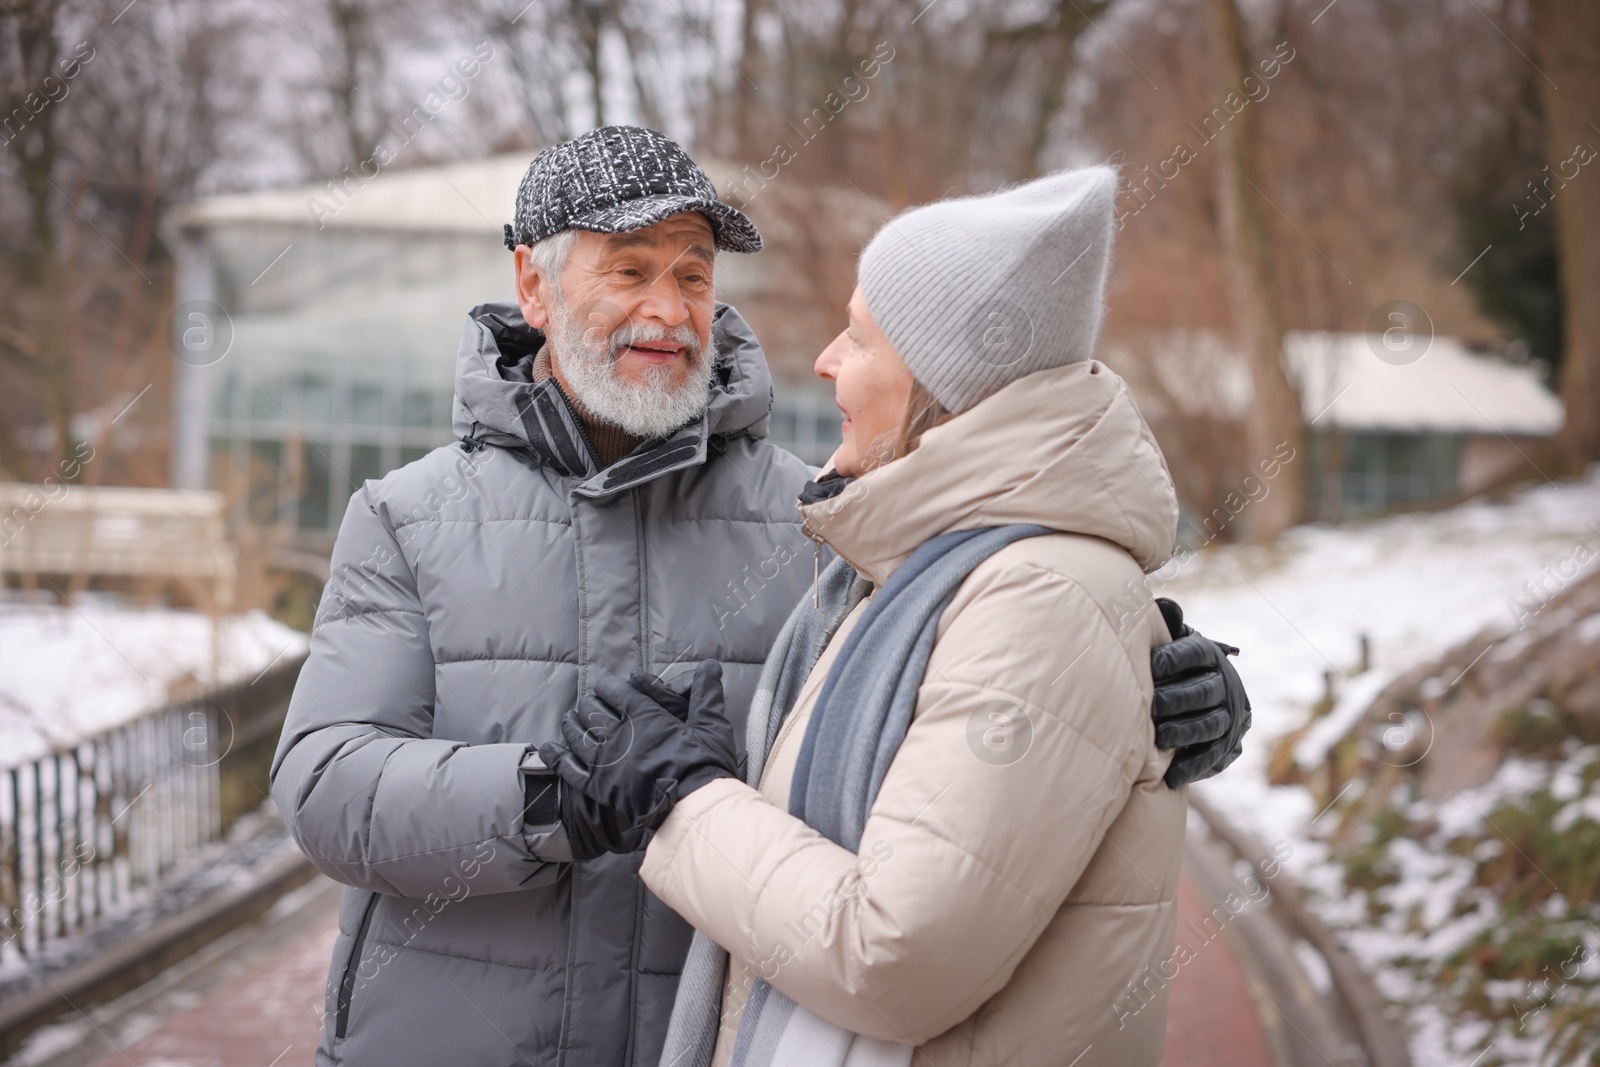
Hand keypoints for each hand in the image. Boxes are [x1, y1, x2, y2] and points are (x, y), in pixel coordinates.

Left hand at [539, 660, 738, 844]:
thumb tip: (711, 665)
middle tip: (589, 702)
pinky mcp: (598, 788)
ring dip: (571, 724)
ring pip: (577, 736)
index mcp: (644, 716)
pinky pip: (569, 769)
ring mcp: (605, 762)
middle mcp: (619, 734)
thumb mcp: (711, 725)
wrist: (691, 812)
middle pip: (592, 710)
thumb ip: (707, 693)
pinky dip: (556, 757)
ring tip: (569, 719)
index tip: (608, 684)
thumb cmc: (704, 768)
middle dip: (589, 703)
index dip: (609, 685)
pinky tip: (549, 749)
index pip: (616, 690)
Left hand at [1151, 597, 1251, 787]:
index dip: (1175, 658)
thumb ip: (1167, 627)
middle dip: (1176, 699)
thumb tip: (1165, 605)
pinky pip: (1212, 757)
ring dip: (1183, 732)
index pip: (1195, 653)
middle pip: (1203, 691)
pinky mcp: (1226, 746)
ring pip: (1209, 724)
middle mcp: (1224, 685)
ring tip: (1159, 738)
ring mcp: (1228, 717)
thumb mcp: (1171, 645)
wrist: (1205, 702)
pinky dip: (1192, 766)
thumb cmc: (1174, 668)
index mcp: (1208, 656)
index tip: (1151, 666)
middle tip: (1151, 706)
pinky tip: (1170, 775)